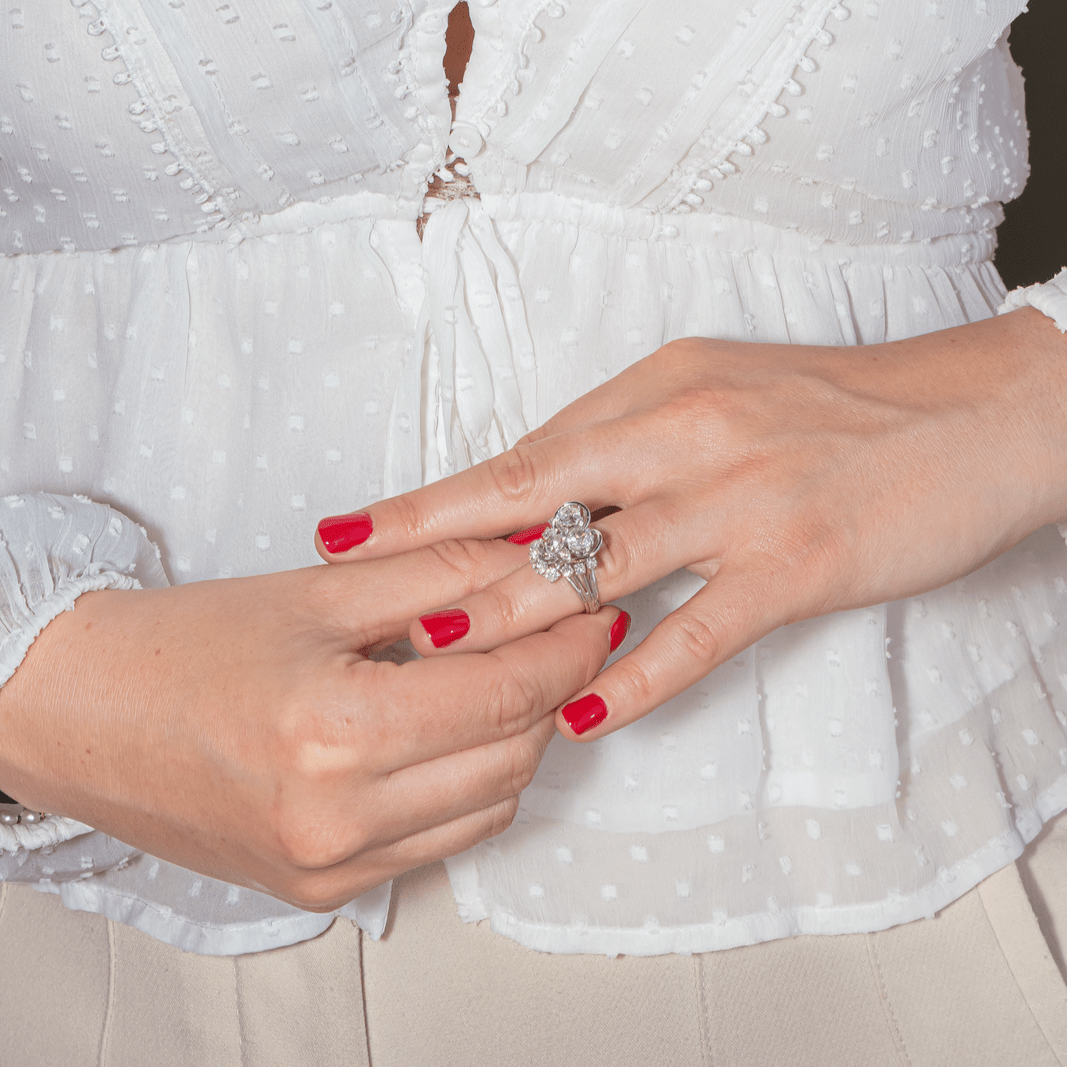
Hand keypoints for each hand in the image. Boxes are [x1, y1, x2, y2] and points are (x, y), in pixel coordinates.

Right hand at [0, 544, 619, 910]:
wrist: (82, 715)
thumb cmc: (186, 644)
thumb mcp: (322, 588)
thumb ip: (441, 571)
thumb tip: (534, 559)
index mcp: (337, 731)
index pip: (507, 691)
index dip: (570, 644)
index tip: (599, 607)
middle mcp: (340, 818)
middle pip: (513, 753)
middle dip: (554, 686)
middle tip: (562, 631)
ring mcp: (333, 865)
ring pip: (491, 803)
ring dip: (517, 737)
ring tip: (505, 675)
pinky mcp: (326, 887)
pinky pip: (444, 839)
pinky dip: (471, 785)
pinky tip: (454, 733)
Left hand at [314, 308, 1066, 740]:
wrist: (978, 411)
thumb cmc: (839, 405)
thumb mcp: (720, 393)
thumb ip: (632, 441)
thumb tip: (546, 493)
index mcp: (658, 390)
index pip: (526, 456)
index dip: (438, 499)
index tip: (361, 526)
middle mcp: (684, 433)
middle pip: (534, 495)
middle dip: (431, 542)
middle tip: (349, 579)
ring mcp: (739, 497)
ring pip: (602, 563)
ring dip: (513, 615)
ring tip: (433, 656)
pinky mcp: (796, 560)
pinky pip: (701, 628)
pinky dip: (637, 674)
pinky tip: (583, 714)